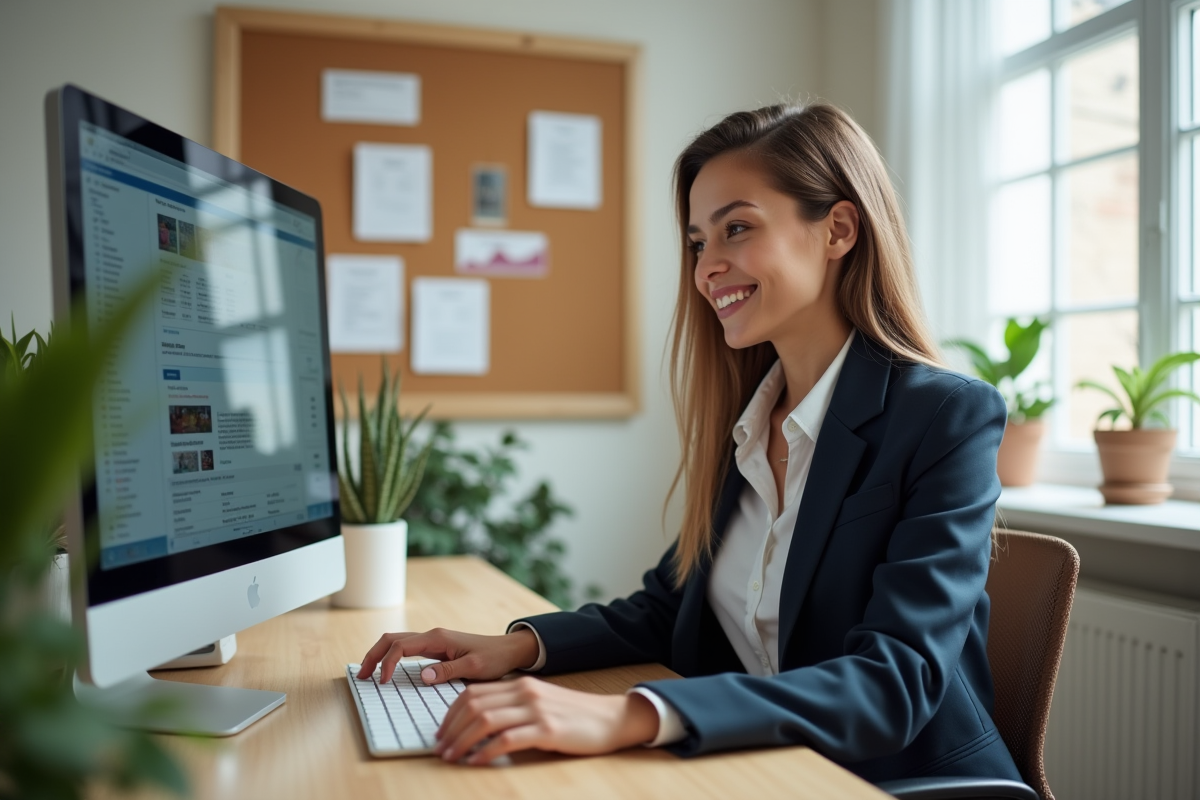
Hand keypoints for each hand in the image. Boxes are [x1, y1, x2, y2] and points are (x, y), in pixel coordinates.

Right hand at [356, 627, 538, 683]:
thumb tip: (422, 677)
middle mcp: (432, 635)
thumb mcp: (474, 668)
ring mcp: (433, 640)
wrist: (508, 650)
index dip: (387, 663)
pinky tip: (387, 669)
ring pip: (397, 641)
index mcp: (438, 638)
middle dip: (373, 655)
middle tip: (361, 676)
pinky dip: (391, 656)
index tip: (382, 682)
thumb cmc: (494, 658)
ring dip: (380, 654)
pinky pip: (406, 649)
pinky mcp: (435, 648)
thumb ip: (448, 671)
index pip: (401, 647)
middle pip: (392, 639)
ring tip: (368, 673)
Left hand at [433, 677, 659, 764]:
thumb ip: (512, 706)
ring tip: (451, 757)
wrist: (611, 719)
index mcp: (520, 684)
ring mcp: (536, 710)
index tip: (441, 732)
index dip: (450, 714)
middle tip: (440, 748)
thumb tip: (478, 723)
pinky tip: (477, 761)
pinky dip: (486, 752)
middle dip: (450, 729)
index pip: (472, 693)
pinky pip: (507, 740)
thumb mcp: (539, 703)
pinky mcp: (547, 730)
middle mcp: (525, 692)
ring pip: (485, 721)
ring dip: (462, 741)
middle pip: (474, 705)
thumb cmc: (573, 716)